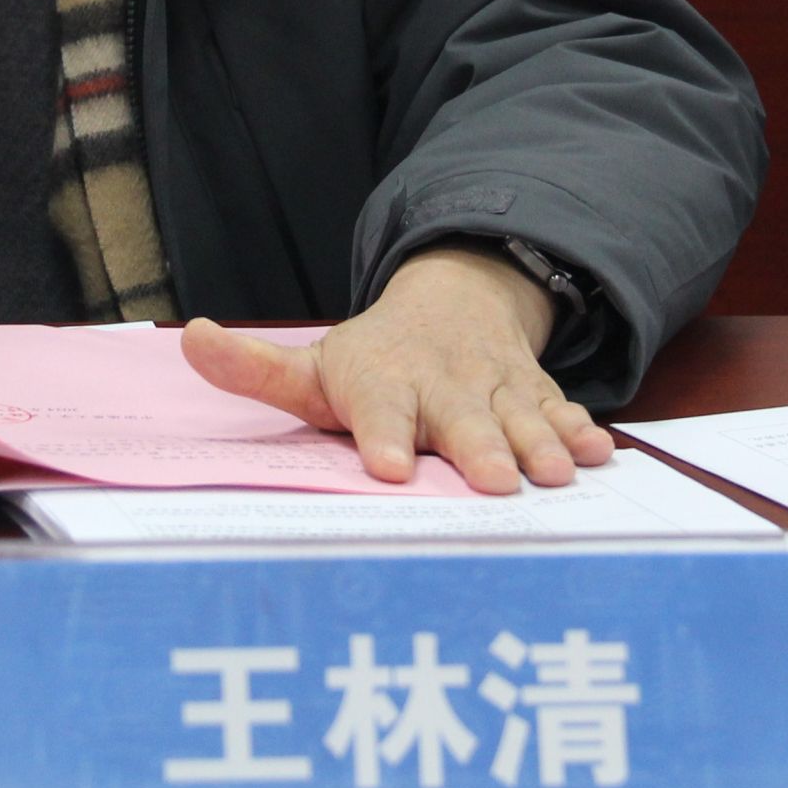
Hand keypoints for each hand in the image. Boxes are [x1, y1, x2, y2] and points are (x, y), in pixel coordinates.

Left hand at [180, 242, 613, 494]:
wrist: (452, 306)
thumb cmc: (372, 361)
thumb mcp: (313, 367)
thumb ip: (254, 370)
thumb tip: (190, 338)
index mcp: (381, 384)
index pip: (379, 411)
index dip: (384, 437)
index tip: (389, 468)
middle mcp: (441, 386)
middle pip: (460, 421)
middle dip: (476, 449)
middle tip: (491, 481)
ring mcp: (493, 390)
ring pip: (519, 416)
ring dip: (537, 444)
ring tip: (551, 475)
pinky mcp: (536, 395)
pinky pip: (561, 410)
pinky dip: (580, 429)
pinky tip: (597, 451)